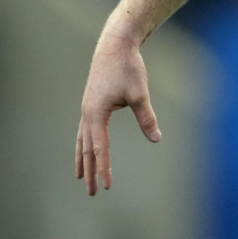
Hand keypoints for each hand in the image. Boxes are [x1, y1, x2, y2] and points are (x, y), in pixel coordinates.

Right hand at [75, 35, 160, 194]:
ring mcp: (87, 108)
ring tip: (81, 176)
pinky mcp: (91, 103)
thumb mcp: (140, 94)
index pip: (100, 148)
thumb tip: (156, 139)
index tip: (108, 186)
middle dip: (91, 171)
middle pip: (87, 149)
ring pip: (82, 140)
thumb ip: (146, 118)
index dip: (104, 168)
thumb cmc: (127, 68)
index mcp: (96, 114)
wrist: (114, 46)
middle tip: (92, 192)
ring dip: (83, 159)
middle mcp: (87, 114)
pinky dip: (84, 143)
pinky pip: (85, 130)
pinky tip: (88, 148)